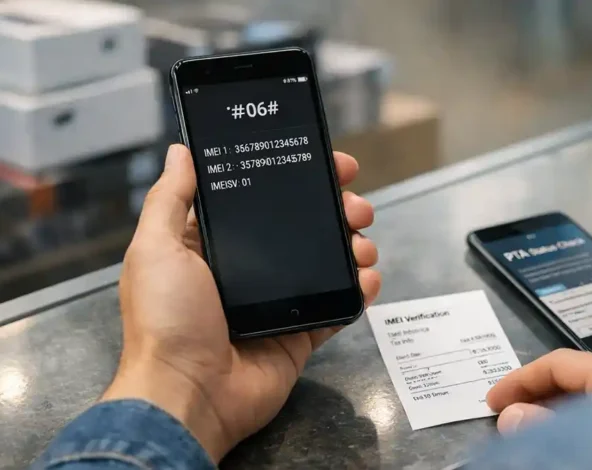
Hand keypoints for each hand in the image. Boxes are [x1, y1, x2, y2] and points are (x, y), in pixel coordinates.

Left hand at [102, 145, 381, 461]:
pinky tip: (368, 278)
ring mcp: (278, 302)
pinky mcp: (301, 332)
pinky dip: (358, 290)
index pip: (262, 199)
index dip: (297, 178)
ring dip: (353, 247)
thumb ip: (170, 199)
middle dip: (338, 211)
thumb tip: (181, 152)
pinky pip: (337, 306)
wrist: (189, 393)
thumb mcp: (156, 249)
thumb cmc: (167, 318)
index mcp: (214, 245)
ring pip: (327, 263)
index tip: (330, 166)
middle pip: (304, 229)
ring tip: (364, 245)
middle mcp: (250, 269)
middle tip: (357, 209)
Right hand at [486, 349, 591, 434]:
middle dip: (538, 393)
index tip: (493, 401)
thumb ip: (544, 425)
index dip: (519, 380)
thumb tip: (511, 415)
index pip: (558, 363)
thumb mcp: (582, 438)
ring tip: (532, 426)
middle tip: (509, 415)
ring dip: (558, 408)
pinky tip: (568, 435)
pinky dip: (583, 417)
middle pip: (576, 375)